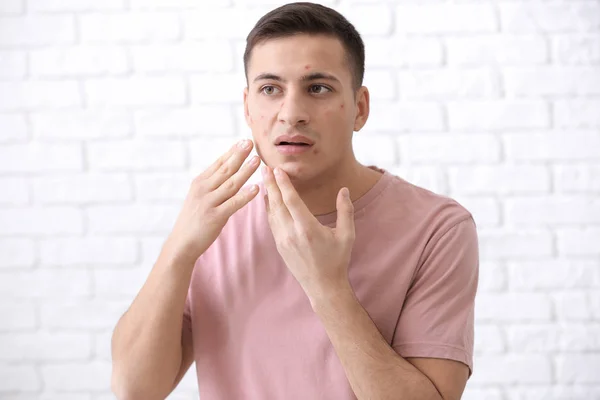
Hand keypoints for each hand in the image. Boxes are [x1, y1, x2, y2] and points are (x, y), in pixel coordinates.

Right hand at [163, 139, 260, 262]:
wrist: (181, 243)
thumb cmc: (193, 220)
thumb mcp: (199, 197)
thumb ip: (211, 184)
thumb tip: (227, 169)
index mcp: (199, 183)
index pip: (218, 163)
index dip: (232, 151)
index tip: (244, 141)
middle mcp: (203, 190)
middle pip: (225, 169)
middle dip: (239, 155)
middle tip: (251, 142)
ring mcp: (208, 203)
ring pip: (231, 184)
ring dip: (245, 171)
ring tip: (257, 160)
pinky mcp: (215, 217)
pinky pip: (233, 204)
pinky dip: (245, 195)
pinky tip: (256, 188)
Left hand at [262, 165, 355, 300]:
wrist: (322, 286)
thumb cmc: (337, 260)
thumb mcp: (347, 235)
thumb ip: (345, 210)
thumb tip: (344, 190)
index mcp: (307, 229)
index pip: (292, 200)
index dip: (283, 184)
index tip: (278, 170)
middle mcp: (292, 233)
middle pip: (277, 203)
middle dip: (270, 184)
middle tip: (264, 167)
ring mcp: (283, 240)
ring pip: (271, 212)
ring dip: (267, 194)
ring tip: (264, 179)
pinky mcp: (280, 245)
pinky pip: (271, 222)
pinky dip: (268, 208)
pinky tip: (268, 199)